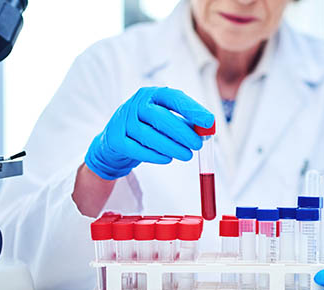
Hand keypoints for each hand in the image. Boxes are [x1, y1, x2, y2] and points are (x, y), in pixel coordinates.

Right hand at [85, 87, 213, 179]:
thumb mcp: (165, 121)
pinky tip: (167, 159)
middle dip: (181, 132)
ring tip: (187, 155)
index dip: (192, 109)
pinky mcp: (115, 140)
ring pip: (148, 135)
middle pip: (159, 116)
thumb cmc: (147, 129)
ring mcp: (123, 121)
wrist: (114, 143)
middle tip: (198, 144)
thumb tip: (206, 131)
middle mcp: (135, 104)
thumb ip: (185, 124)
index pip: (173, 98)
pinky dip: (154, 156)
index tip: (209, 121)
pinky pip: (136, 149)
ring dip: (171, 147)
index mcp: (151, 95)